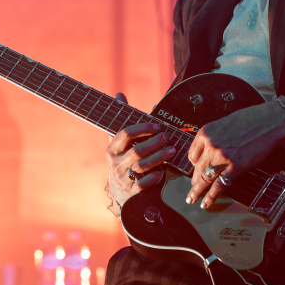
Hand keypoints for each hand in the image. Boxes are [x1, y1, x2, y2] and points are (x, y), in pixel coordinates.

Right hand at [105, 92, 176, 217]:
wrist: (120, 188)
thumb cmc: (124, 158)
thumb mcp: (120, 141)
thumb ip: (122, 119)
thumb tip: (119, 94)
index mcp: (112, 149)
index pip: (125, 134)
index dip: (143, 128)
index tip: (158, 126)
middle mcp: (115, 163)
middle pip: (136, 150)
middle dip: (154, 143)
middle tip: (168, 137)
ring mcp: (122, 177)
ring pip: (142, 166)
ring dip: (159, 157)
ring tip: (172, 150)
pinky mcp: (131, 190)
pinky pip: (143, 184)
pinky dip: (153, 177)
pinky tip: (162, 172)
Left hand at [186, 101, 284, 208]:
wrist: (269, 122)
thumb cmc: (249, 119)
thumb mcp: (223, 124)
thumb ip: (214, 138)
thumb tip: (210, 151)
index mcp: (205, 133)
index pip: (192, 155)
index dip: (194, 165)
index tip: (196, 170)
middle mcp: (211, 145)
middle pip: (198, 168)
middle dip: (195, 181)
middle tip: (192, 189)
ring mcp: (222, 157)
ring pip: (204, 179)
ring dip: (197, 191)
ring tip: (192, 199)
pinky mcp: (235, 167)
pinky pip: (219, 185)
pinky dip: (210, 196)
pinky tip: (205, 203)